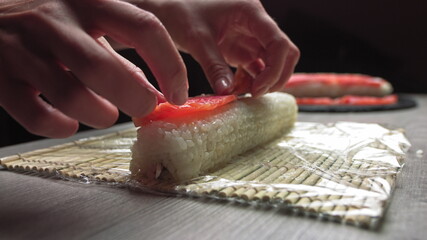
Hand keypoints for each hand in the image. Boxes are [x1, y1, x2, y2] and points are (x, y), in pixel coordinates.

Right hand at [0, 0, 187, 137]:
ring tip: (105, 114)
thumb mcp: (88, 23)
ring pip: (71, 96)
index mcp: (89, 1)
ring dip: (100, 114)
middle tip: (144, 108)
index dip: (170, 67)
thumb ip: (120, 55)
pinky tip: (69, 122)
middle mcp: (55, 19)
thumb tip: (155, 94)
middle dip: (135, 98)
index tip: (178, 95)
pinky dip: (61, 127)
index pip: (145, 29)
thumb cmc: (49, 21)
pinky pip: (36, 116)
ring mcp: (21, 47)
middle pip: (104, 68)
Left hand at [132, 0, 299, 95]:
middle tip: (254, 94)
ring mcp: (248, 38)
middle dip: (275, 77)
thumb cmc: (179, 12)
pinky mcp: (239, 49)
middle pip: (283, 54)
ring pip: (270, 63)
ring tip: (237, 93)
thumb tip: (226, 92)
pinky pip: (254, 69)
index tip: (258, 89)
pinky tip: (232, 88)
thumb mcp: (197, 38)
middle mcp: (255, 25)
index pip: (279, 43)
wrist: (164, 9)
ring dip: (260, 82)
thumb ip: (214, 65)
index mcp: (250, 13)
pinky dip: (248, 82)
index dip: (275, 69)